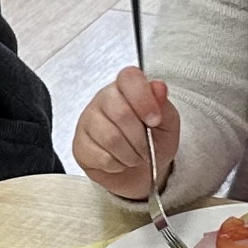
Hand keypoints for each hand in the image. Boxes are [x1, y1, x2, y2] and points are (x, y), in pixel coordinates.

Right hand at [74, 66, 181, 202]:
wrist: (141, 169)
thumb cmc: (154, 141)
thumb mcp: (167, 123)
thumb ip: (163, 105)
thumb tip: (158, 87)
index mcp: (126, 88)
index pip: (129, 78)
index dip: (144, 100)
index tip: (155, 120)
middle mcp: (103, 99)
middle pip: (121, 113)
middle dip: (140, 138)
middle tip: (147, 148)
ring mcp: (88, 121)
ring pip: (110, 138)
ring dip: (130, 155)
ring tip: (134, 156)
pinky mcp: (80, 145)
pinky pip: (101, 157)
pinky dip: (117, 165)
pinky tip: (119, 161)